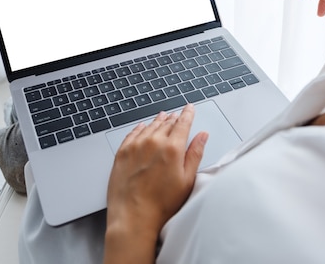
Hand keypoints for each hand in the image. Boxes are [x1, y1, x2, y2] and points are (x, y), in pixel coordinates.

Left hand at [104, 105, 207, 263]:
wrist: (133, 217)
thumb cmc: (161, 205)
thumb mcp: (187, 180)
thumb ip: (195, 153)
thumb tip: (202, 136)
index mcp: (172, 148)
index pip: (182, 123)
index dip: (188, 114)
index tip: (190, 108)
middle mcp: (153, 142)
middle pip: (166, 123)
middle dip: (174, 118)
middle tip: (178, 115)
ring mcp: (135, 146)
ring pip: (149, 126)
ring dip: (158, 121)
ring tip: (163, 117)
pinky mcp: (122, 153)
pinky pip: (132, 133)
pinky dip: (140, 128)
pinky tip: (142, 127)